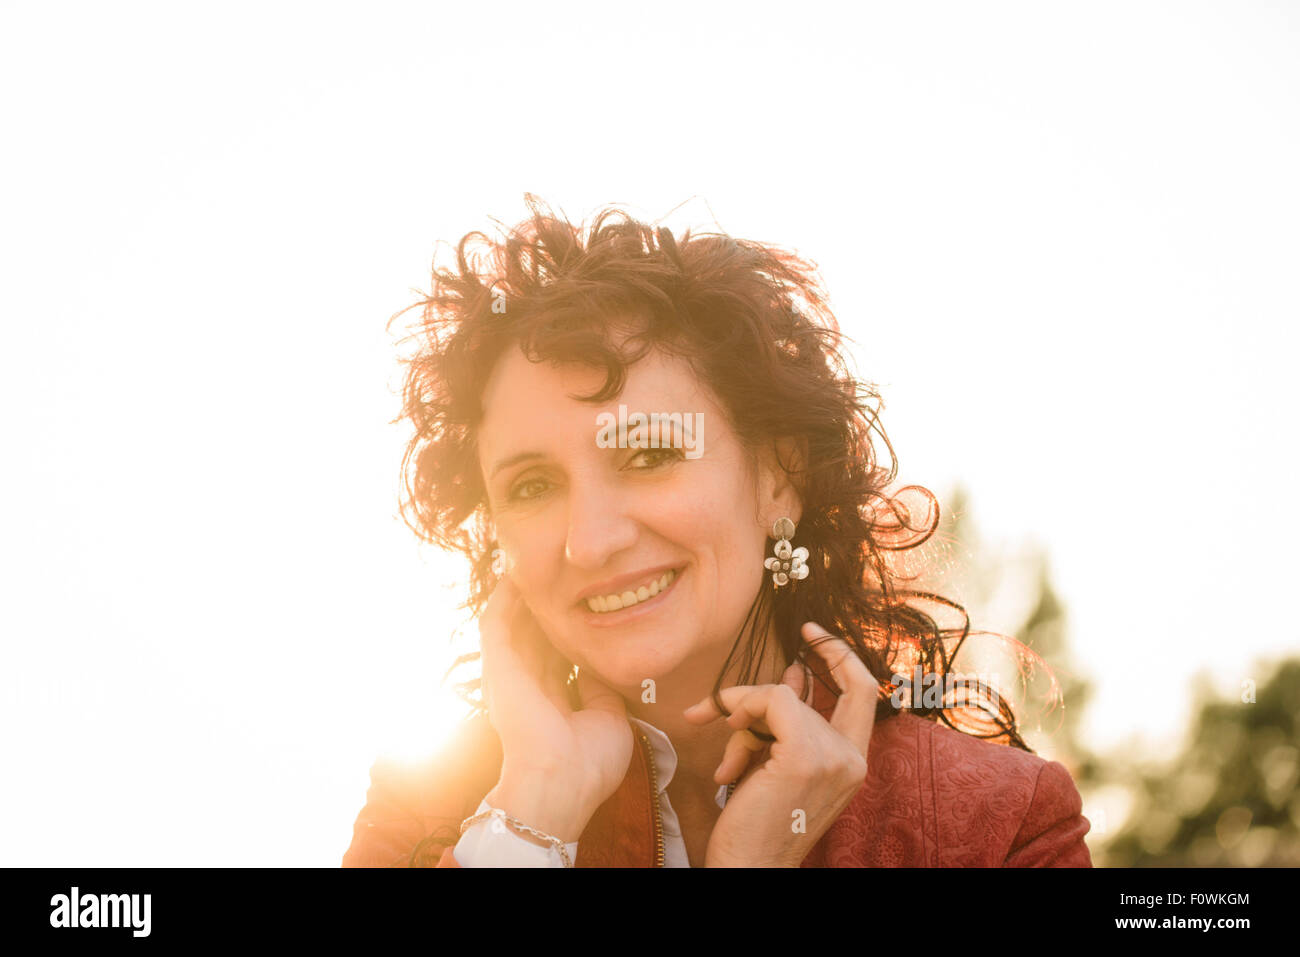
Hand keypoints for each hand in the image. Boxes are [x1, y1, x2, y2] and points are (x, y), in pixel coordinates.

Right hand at [479, 576, 632, 843]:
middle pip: (535, 635)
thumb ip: (601, 688)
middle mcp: (528, 686)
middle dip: (544, 606)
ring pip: (513, 624)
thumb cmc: (588, 763)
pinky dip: (503, 598)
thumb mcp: (609, 718)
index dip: (568, 630)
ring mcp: (510, 675)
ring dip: (520, 595)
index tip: (583, 603)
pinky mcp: (497, 666)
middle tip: (558, 571)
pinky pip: (495, 622)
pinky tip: (514, 575)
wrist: (562, 782)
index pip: (559, 657)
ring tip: (533, 563)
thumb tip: (600, 664)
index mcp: (553, 701)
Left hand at [682, 622, 876, 866]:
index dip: (842, 656)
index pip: (864, 692)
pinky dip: (740, 709)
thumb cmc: (757, 824)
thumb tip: (793, 671)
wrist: (749, 868)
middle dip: (785, 678)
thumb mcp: (779, 764)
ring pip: (782, 696)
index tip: (813, 634)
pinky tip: (727, 747)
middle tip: (760, 670)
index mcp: (853, 762)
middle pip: (819, 689)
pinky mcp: (805, 754)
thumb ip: (789, 721)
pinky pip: (772, 699)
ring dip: (741, 722)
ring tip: (727, 764)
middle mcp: (853, 758)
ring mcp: (833, 755)